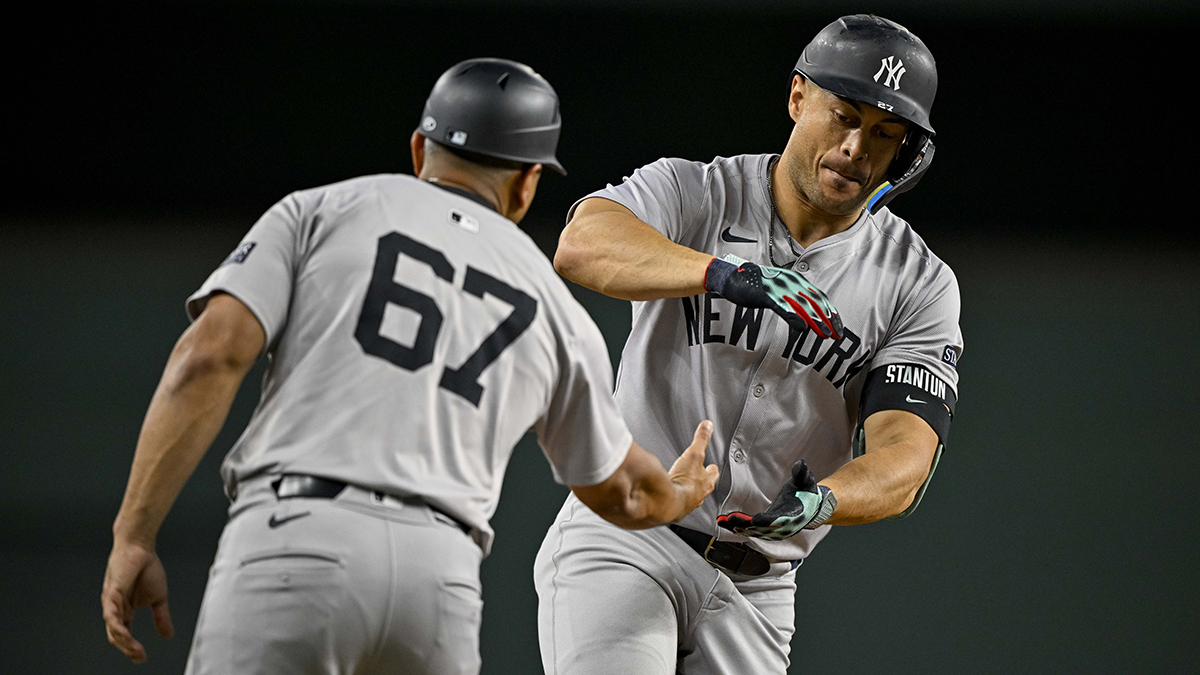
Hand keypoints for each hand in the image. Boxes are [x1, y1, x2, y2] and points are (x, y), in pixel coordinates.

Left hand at [102, 539, 173, 662]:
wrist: (141, 548)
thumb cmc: (147, 568)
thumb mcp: (159, 598)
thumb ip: (162, 617)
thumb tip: (168, 635)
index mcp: (126, 610)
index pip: (126, 634)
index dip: (132, 648)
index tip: (142, 658)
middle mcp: (116, 609)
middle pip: (117, 636)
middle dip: (127, 649)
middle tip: (139, 656)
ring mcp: (111, 603)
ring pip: (113, 629)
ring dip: (124, 642)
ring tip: (135, 649)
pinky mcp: (111, 594)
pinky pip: (111, 615)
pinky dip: (117, 626)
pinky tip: (124, 635)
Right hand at [667, 421, 719, 516]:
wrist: (668, 502)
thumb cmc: (684, 481)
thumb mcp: (694, 454)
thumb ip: (701, 439)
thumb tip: (708, 426)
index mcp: (706, 481)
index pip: (713, 474)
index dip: (712, 470)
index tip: (712, 466)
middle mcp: (699, 494)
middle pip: (704, 487)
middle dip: (702, 482)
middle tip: (699, 477)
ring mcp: (688, 503)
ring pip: (692, 497)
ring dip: (690, 492)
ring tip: (685, 488)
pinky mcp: (675, 509)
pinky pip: (678, 504)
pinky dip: (675, 499)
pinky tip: (670, 496)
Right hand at [704, 255, 842, 338]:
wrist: (733, 276)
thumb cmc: (756, 285)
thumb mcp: (779, 291)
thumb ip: (793, 301)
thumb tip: (806, 318)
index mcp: (796, 280)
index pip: (820, 297)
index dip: (831, 313)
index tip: (838, 327)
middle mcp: (791, 282)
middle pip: (815, 302)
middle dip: (828, 320)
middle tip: (837, 335)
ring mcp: (779, 287)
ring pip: (803, 305)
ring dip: (816, 321)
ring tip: (825, 335)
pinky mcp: (767, 294)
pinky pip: (784, 307)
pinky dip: (795, 318)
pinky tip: (803, 329)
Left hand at [716, 460, 835, 539]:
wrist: (811, 507)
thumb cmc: (807, 494)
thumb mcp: (806, 481)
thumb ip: (802, 473)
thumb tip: (800, 463)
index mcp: (792, 516)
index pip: (777, 521)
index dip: (765, 521)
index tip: (753, 520)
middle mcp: (782, 527)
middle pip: (761, 529)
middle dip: (744, 525)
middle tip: (730, 519)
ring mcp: (774, 530)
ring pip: (753, 531)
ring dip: (737, 526)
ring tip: (722, 521)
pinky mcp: (766, 529)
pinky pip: (751, 530)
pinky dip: (738, 527)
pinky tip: (725, 522)